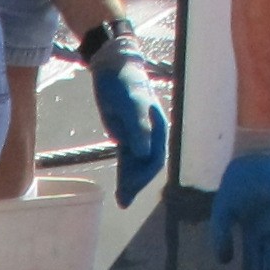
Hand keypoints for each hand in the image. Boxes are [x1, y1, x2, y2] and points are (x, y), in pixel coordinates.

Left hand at [83, 22, 169, 206]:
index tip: (131, 187)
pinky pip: (127, 159)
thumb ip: (138, 128)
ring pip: (136, 164)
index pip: (155, 158)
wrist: (112, 69)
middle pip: (147, 165)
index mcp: (157, 128)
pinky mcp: (126, 136)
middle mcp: (150, 135)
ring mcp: (138, 136)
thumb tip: (145, 153)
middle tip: (123, 200)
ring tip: (121, 200)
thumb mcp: (130, 105)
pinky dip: (124, 172)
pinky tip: (120, 187)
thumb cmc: (124, 84)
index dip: (144, 175)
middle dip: (136, 183)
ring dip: (130, 182)